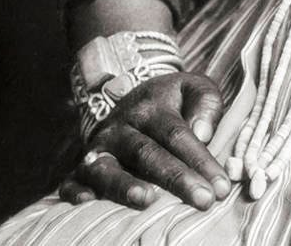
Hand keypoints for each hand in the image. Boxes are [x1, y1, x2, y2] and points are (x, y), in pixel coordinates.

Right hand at [59, 70, 231, 211]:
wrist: (128, 98)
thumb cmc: (171, 101)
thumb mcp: (193, 88)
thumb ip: (205, 104)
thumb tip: (203, 132)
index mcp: (151, 107)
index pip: (177, 134)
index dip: (200, 160)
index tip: (220, 186)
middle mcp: (122, 127)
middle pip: (147, 153)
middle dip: (176, 178)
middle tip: (203, 200)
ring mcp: (99, 148)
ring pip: (108, 167)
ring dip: (126, 185)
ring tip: (148, 200)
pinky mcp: (80, 167)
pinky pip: (70, 180)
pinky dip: (75, 192)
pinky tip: (87, 202)